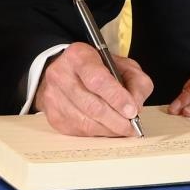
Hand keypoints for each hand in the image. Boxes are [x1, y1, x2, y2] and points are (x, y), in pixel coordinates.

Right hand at [33, 42, 153, 136]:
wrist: (66, 72)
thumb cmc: (97, 69)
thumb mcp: (122, 65)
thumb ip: (136, 81)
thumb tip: (136, 106)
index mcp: (78, 56)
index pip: (97, 79)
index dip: (116, 97)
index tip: (132, 111)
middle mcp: (61, 75)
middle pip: (92, 106)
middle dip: (117, 120)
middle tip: (132, 126)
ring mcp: (54, 97)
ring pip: (86, 123)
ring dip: (109, 129)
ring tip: (123, 129)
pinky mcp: (53, 116)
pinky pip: (79, 132)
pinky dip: (98, 133)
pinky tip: (107, 128)